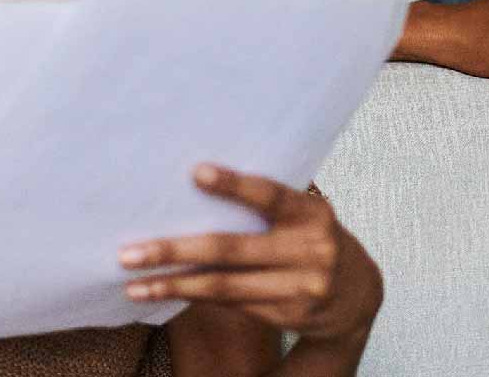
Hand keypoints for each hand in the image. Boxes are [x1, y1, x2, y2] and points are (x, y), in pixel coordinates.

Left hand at [118, 165, 381, 342]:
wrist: (358, 297)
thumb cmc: (314, 238)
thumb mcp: (305, 213)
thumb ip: (270, 199)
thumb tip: (202, 173)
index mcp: (311, 213)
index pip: (269, 195)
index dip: (234, 185)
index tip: (196, 173)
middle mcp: (310, 251)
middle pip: (231, 250)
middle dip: (176, 251)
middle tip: (130, 252)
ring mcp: (299, 288)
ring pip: (224, 286)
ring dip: (174, 284)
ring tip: (134, 282)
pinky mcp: (287, 315)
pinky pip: (231, 303)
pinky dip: (193, 296)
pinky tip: (162, 291)